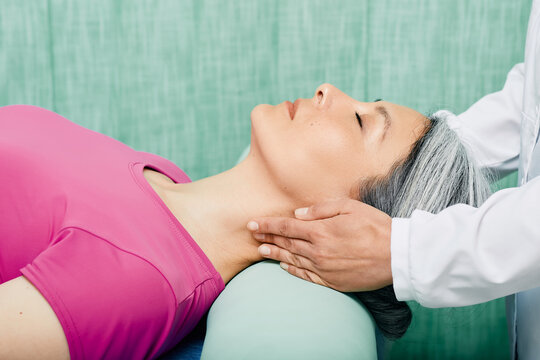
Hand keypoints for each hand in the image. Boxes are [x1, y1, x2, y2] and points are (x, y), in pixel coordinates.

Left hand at [247, 198, 392, 291]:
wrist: (396, 255)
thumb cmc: (375, 226)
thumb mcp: (349, 207)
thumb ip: (321, 209)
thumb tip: (298, 214)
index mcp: (320, 231)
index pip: (286, 226)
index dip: (267, 224)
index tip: (253, 223)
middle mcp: (317, 251)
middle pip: (286, 243)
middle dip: (267, 237)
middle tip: (252, 234)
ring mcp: (324, 268)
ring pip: (292, 259)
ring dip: (275, 254)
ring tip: (261, 250)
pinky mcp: (332, 281)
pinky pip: (306, 276)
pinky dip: (292, 270)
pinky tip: (284, 266)